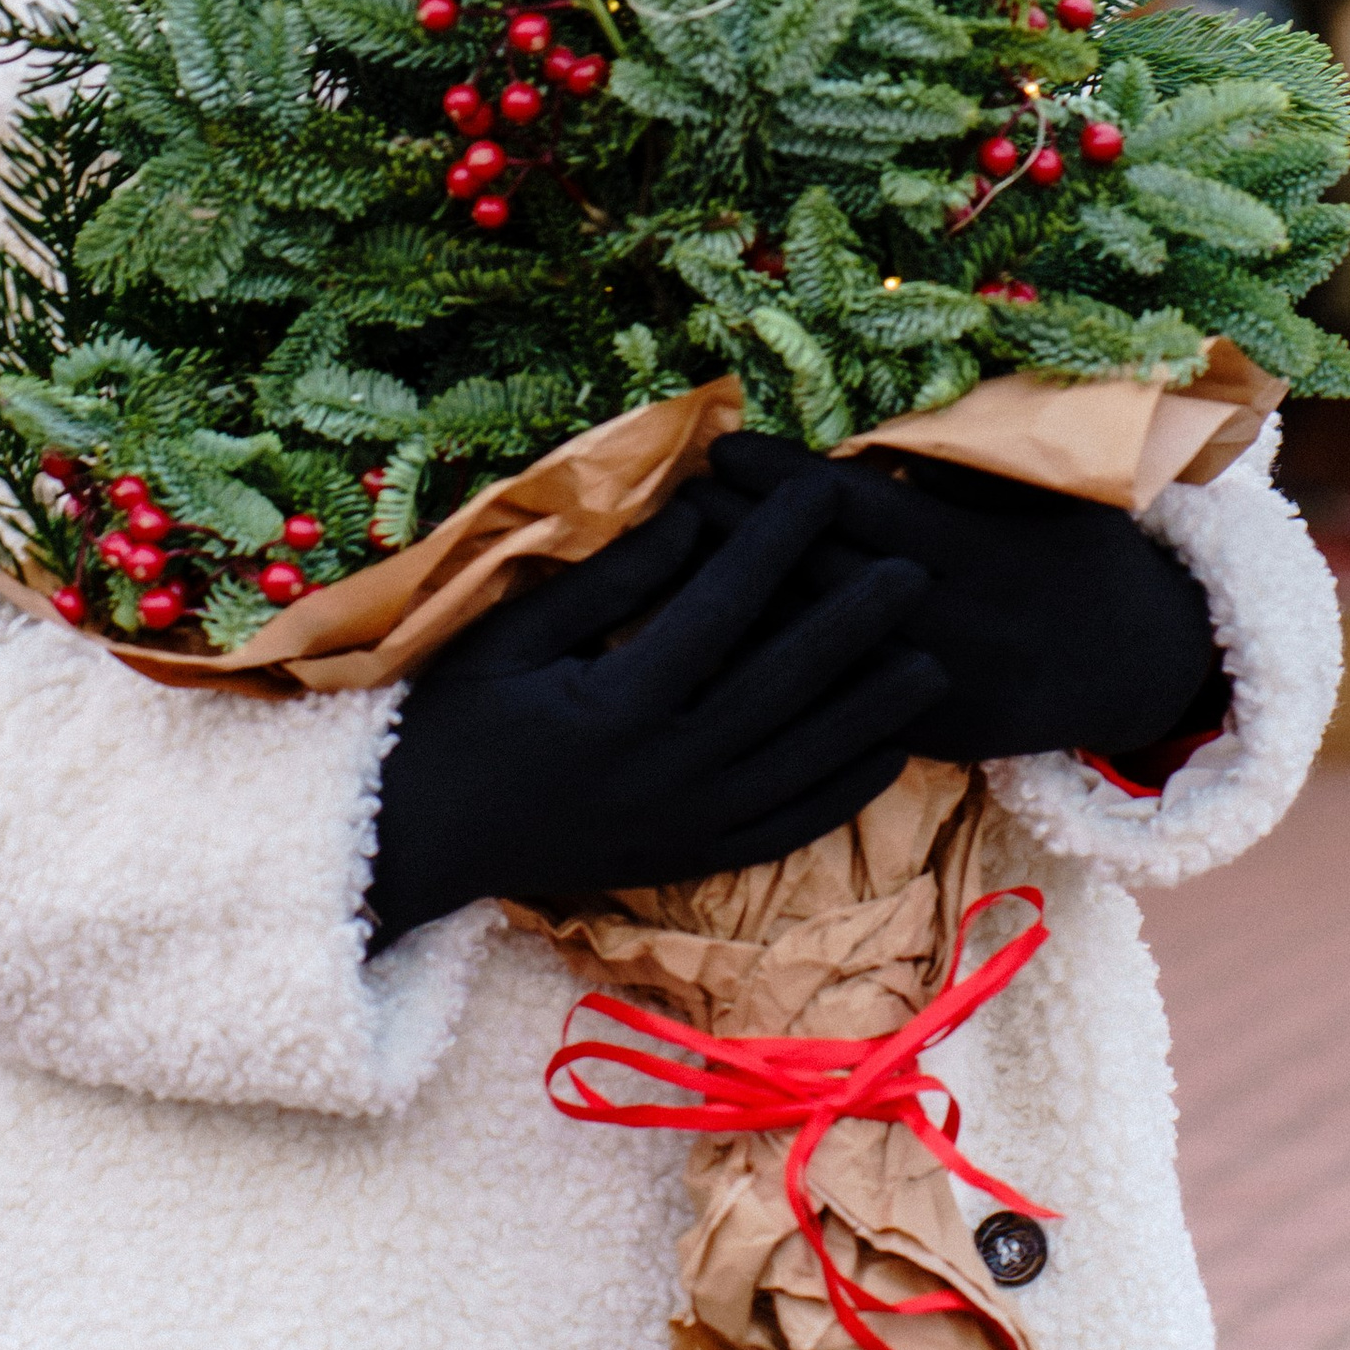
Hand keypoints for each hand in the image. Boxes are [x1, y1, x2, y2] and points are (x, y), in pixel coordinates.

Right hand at [366, 479, 943, 945]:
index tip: (823, 490)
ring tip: (931, 661)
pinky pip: (784, 828)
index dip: (776, 545)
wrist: (418, 843)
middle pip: (782, 686)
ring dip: (871, 712)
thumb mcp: (514, 635)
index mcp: (618, 705)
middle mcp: (665, 770)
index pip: (720, 609)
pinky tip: (889, 754)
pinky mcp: (688, 859)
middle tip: (914, 570)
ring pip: (801, 764)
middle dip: (852, 624)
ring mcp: (683, 824)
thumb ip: (610, 583)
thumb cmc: (454, 720)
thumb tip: (692, 516)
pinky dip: (842, 792)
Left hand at [699, 435, 1223, 769]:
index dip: (781, 479)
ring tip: (678, 560)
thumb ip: (968, 463)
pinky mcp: (929, 743)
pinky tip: (721, 648)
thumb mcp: (1050, 491)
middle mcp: (951, 629)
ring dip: (743, 605)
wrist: (1143, 667)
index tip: (722, 446)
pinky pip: (839, 709)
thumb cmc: (1087, 553)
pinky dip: (780, 677)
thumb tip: (877, 419)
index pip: (854, 509)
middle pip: (821, 575)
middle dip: (742, 534)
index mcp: (977, 557)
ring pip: (818, 650)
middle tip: (677, 491)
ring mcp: (937, 695)